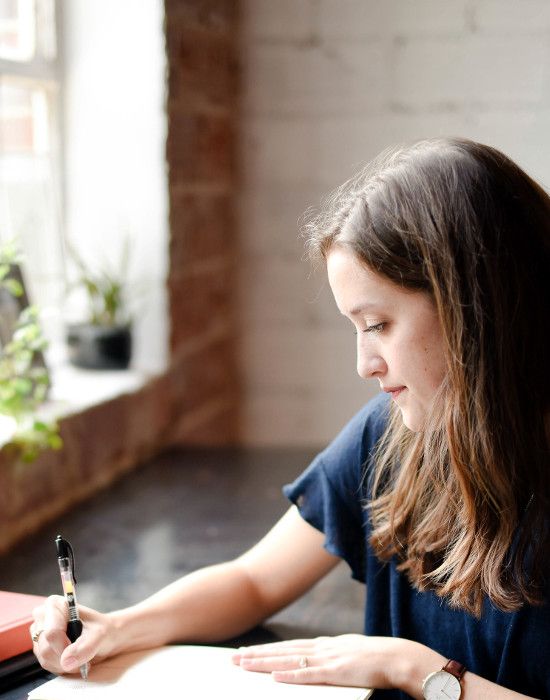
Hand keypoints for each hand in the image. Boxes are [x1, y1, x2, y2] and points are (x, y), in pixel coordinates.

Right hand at [31, 595, 115, 674]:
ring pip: (45, 659)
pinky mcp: (39, 647)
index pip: (52, 633)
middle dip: (66, 657)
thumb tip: (66, 661)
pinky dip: (62, 666)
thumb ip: (86, 646)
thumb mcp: (100, 634)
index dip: (65, 647)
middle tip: (84, 654)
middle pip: (46, 648)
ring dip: (65, 663)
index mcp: (55, 605)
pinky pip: (46, 664)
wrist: (103, 637)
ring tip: (80, 655)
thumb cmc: (101, 630)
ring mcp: (39, 633)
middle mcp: (42, 616)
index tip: (80, 649)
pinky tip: (72, 658)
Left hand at [232, 634, 411, 689]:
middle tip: (234, 658)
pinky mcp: (335, 673)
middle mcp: (322, 648)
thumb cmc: (376, 659)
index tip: (248, 652)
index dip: (267, 649)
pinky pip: (308, 675)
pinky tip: (274, 676)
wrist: (397, 657)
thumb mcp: (349, 652)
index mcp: (325, 644)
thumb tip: (317, 658)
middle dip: (257, 655)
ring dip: (265, 662)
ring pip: (289, 660)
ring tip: (244, 665)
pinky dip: (290, 675)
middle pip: (283, 651)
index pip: (289, 646)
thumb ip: (332, 655)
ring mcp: (327, 659)